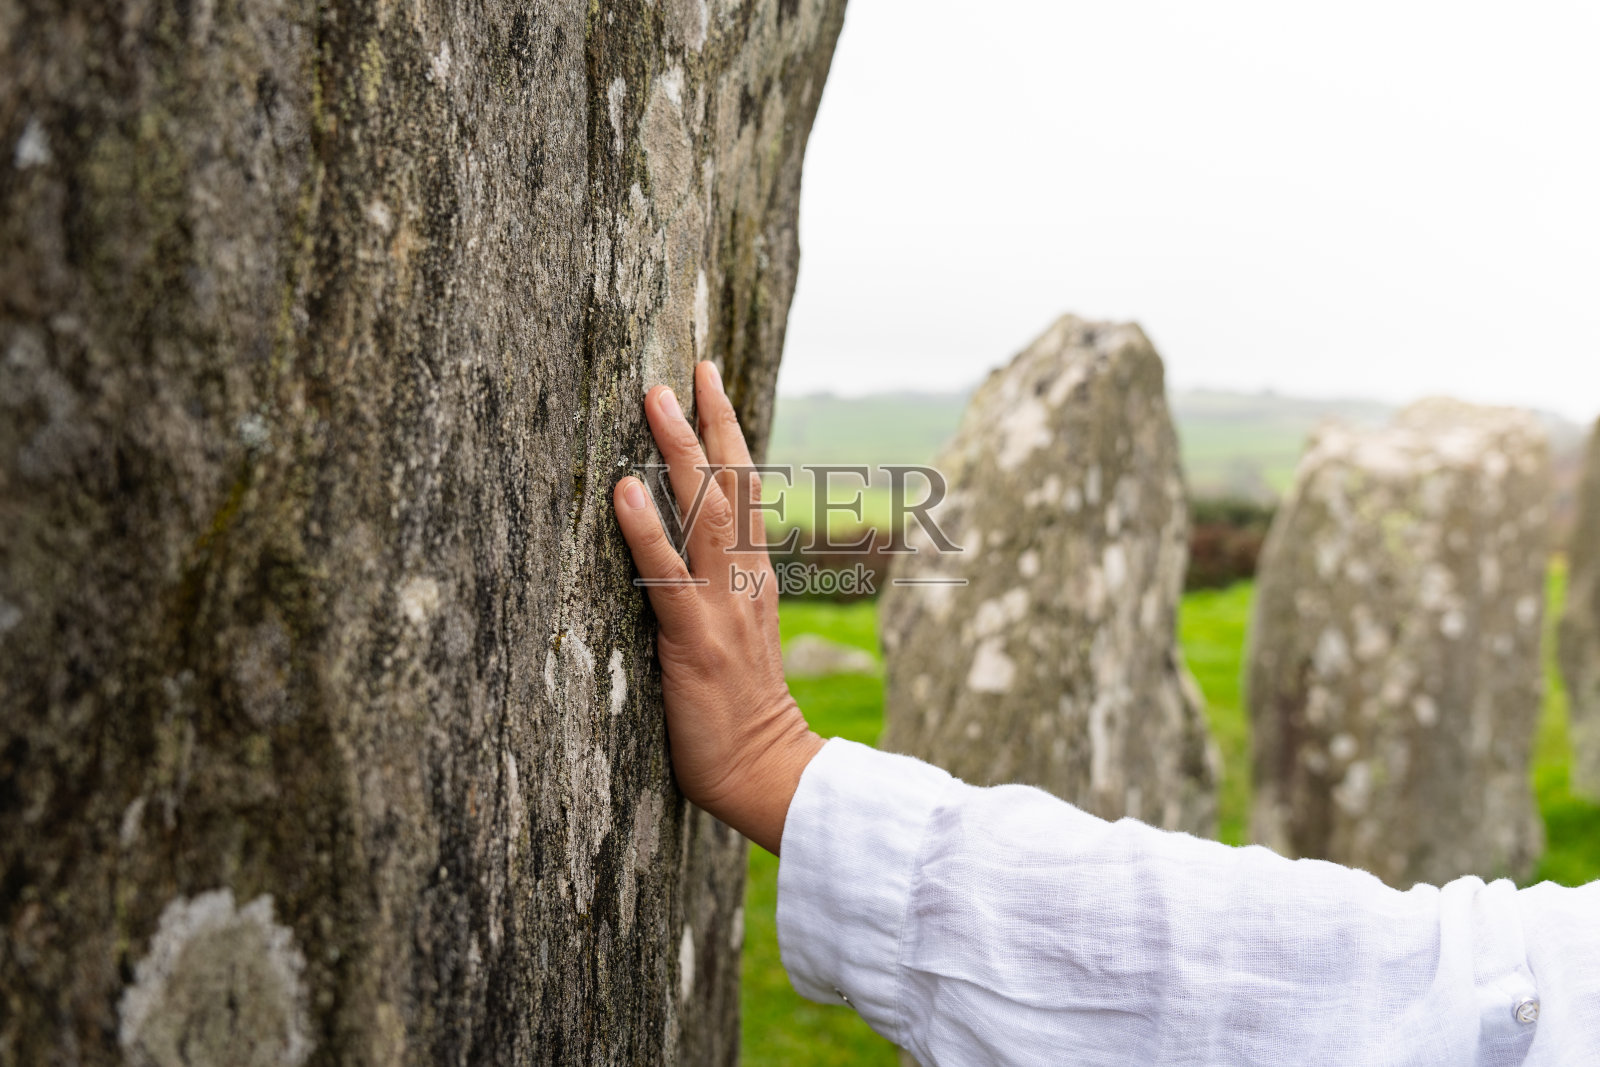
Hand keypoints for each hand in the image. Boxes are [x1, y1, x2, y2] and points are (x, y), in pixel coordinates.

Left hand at [613, 362, 823, 854]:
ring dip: (680, 452)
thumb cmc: (743, 717)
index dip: (729, 433)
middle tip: (687, 367)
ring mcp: (722, 606)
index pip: (747, 490)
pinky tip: (622, 492)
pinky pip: (667, 576)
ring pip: (706, 512)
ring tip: (655, 400)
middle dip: (709, 422)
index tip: (711, 382)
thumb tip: (691, 559)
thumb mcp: (739, 640)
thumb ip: (721, 595)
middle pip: (733, 485)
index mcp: (755, 578)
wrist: (770, 774)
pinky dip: (645, 531)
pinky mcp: (694, 640)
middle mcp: (745, 580)